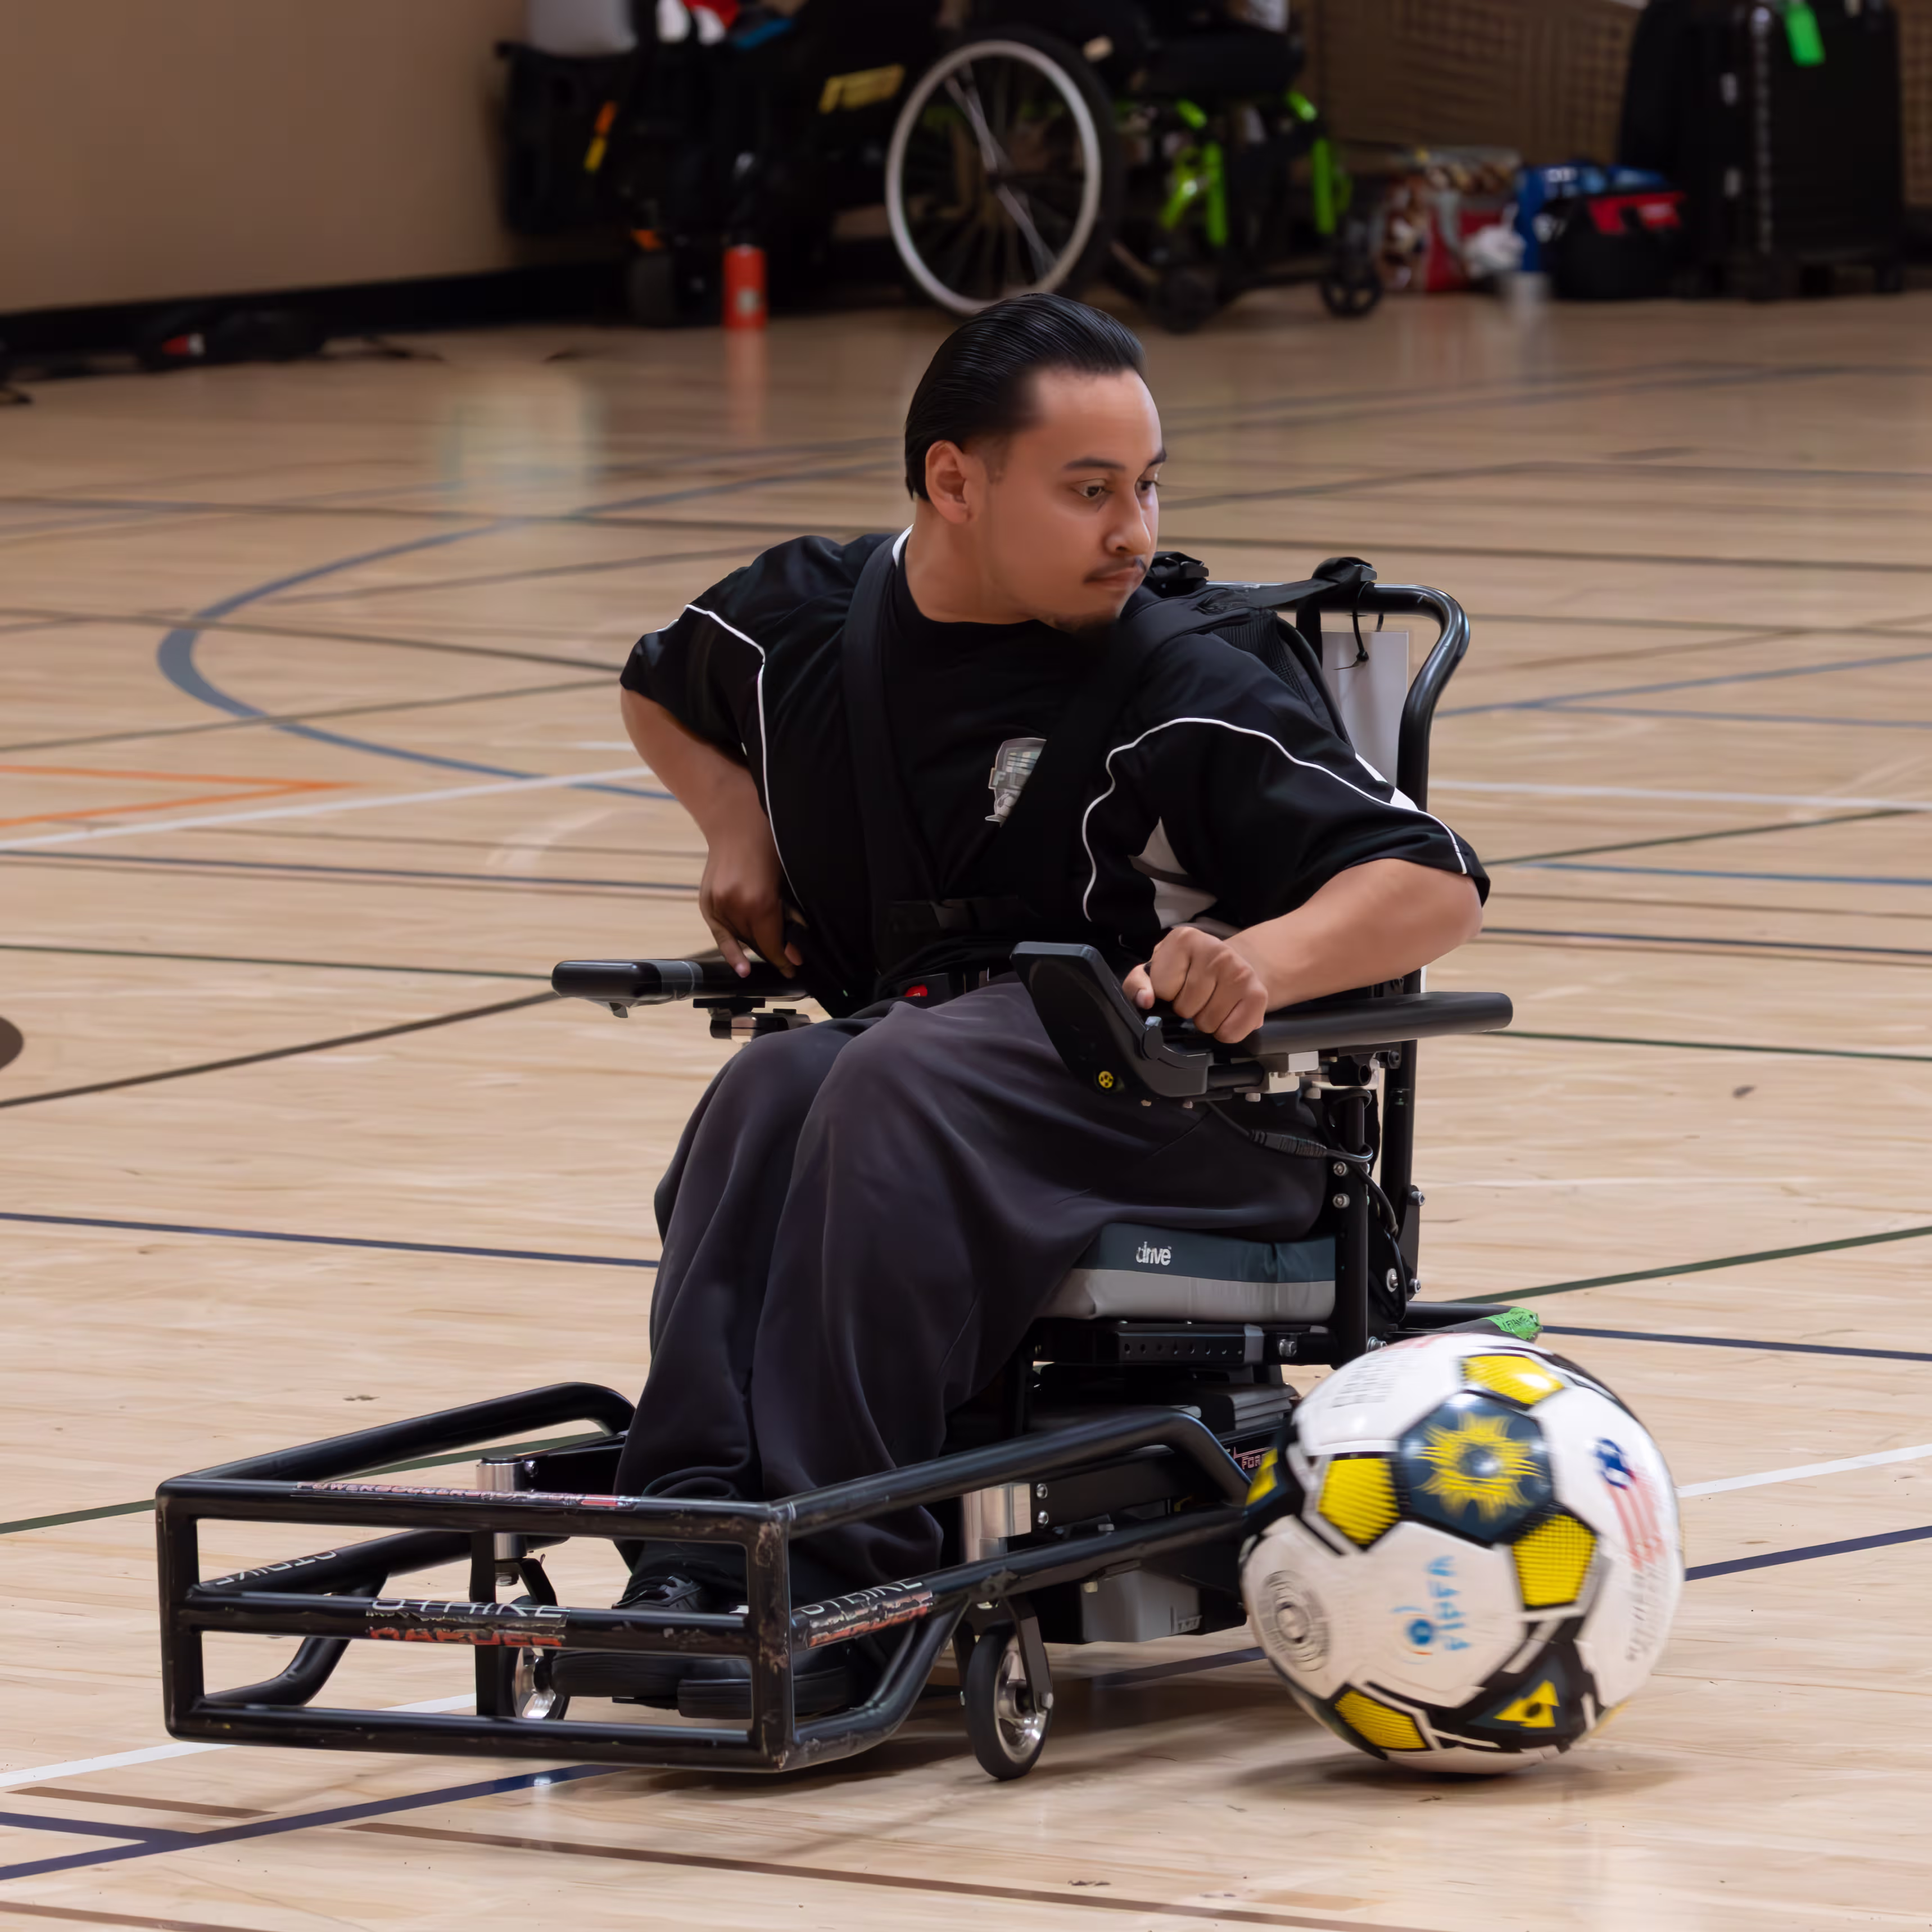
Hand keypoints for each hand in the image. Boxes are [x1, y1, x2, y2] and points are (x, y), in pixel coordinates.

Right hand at [698, 799, 801, 977]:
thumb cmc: (768, 844)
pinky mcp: (706, 903)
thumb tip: (794, 950)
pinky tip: (740, 967)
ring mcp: (718, 906)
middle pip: (757, 944)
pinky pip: (720, 934)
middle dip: (774, 951)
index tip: (795, 968)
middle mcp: (735, 908)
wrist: (734, 821)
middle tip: (790, 957)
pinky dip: (731, 950)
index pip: (772, 944)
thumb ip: (789, 915)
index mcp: (759, 902)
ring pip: (740, 940)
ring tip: (771, 947)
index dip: (784, 958)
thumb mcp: (785, 880)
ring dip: (756, 946)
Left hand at [1123, 927, 1269, 1043]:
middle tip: (1197, 996)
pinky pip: (1230, 1033)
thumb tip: (1145, 1001)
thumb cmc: (1188, 970)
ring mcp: (1240, 971)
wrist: (1234, 964)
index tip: (1176, 984)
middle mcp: (1216, 950)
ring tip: (1212, 1002)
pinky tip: (1228, 1013)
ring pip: (1207, 1023)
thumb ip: (1137, 984)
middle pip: (1185, 1008)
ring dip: (1206, 1021)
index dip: (1166, 994)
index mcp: (1183, 938)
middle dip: (1187, 1009)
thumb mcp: (1156, 970)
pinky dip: (1226, 1032)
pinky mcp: (1258, 994)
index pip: (1162, 989)